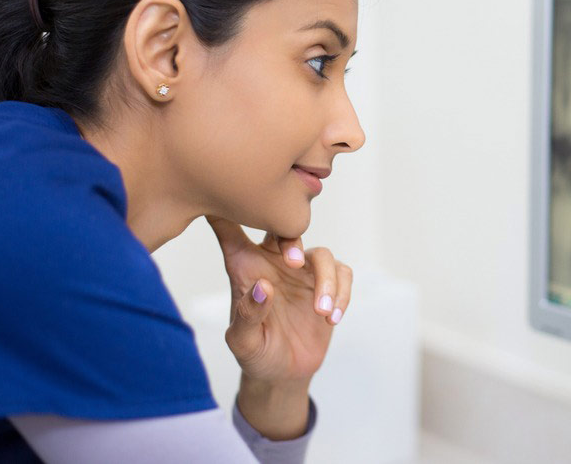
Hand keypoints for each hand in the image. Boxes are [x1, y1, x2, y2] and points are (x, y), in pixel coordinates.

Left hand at [206, 215, 352, 384]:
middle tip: (293, 263)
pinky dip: (342, 294)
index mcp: (245, 267)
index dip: (227, 213)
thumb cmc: (255, 351)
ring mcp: (304, 271)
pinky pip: (343, 275)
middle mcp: (275, 261)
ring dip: (326, 281)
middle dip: (291, 237)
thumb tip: (264, 287)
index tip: (230, 198)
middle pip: (285, 228)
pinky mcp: (329, 285)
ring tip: (321, 312)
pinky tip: (332, 318)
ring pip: (321, 254)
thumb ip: (248, 315)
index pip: (230, 232)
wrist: (283, 373)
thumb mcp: (243, 342)